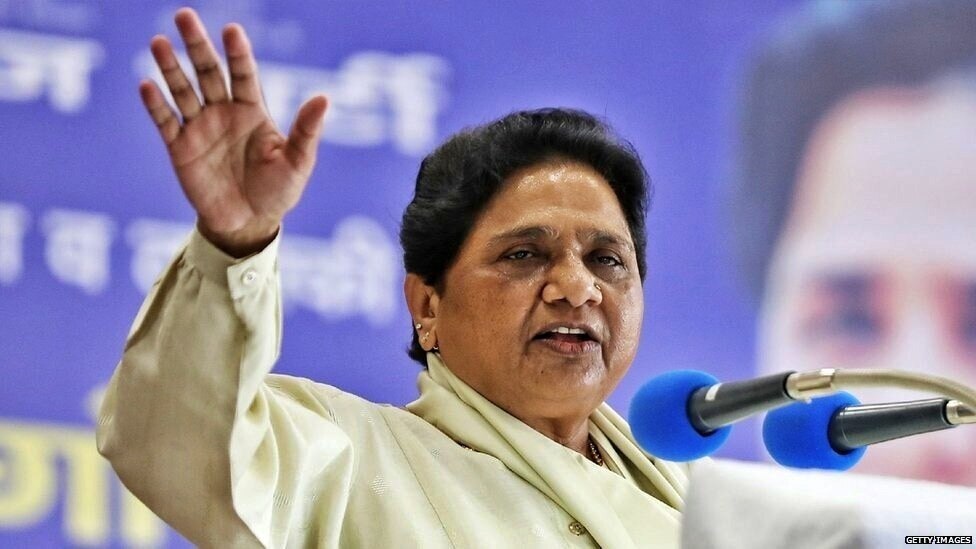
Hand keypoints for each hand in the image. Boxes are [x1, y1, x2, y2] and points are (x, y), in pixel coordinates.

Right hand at [140, 7, 327, 256]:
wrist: (248, 224)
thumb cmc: (278, 191)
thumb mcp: (298, 163)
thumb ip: (306, 131)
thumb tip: (324, 98)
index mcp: (253, 111)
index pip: (244, 74)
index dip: (238, 53)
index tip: (232, 29)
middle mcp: (224, 113)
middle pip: (208, 73)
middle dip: (197, 46)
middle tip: (185, 15)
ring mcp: (200, 128)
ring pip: (183, 91)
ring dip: (170, 68)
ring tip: (158, 42)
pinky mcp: (180, 148)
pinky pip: (166, 122)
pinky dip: (156, 105)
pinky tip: (146, 85)